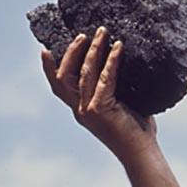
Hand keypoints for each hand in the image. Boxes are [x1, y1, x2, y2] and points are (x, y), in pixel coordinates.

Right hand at [41, 26, 156, 163]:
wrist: (141, 153)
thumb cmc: (137, 131)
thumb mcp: (121, 107)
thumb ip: (114, 91)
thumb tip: (124, 66)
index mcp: (81, 110)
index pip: (58, 86)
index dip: (49, 68)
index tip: (45, 50)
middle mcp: (80, 109)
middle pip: (64, 75)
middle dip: (72, 52)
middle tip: (82, 34)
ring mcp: (88, 109)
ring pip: (84, 72)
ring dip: (93, 49)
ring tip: (102, 33)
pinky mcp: (100, 109)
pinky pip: (104, 78)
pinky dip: (111, 60)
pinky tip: (118, 47)